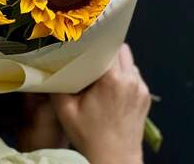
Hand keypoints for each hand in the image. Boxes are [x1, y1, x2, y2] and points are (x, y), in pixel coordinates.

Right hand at [51, 44, 150, 163]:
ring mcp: (140, 89)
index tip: (85, 41)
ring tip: (100, 72)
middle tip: (90, 56)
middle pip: (121, 49)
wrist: (115, 161)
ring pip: (129, 61)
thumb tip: (48, 66)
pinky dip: (123, 75)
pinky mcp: (145, 98)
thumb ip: (57, 84)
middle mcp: (130, 80)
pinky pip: (134, 75)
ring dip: (116, 62)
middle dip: (106, 50)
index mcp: (111, 80)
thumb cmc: (89, 136)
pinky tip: (110, 86)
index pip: (108, 45)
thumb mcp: (65, 110)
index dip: (96, 41)